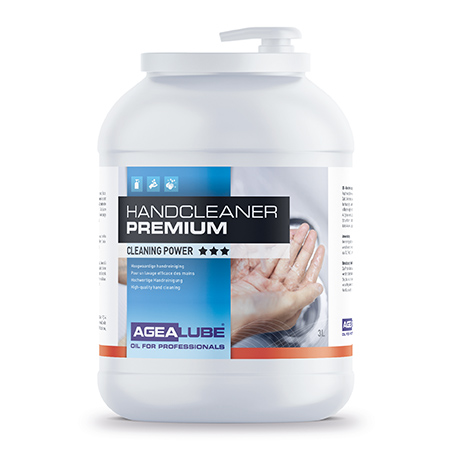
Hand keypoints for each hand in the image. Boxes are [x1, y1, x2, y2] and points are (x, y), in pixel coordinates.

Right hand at [231, 223, 324, 344]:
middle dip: (304, 248)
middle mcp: (275, 296)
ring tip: (300, 231)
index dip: (314, 263)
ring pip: (280, 261)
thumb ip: (304, 296)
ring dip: (291, 245)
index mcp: (286, 306)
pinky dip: (273, 250)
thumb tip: (318, 289)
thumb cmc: (252, 317)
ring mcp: (262, 286)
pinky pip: (264, 260)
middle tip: (310, 233)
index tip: (320, 249)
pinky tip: (280, 241)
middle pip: (293, 267)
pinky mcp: (249, 279)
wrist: (224, 313)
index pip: (305, 280)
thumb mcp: (285, 306)